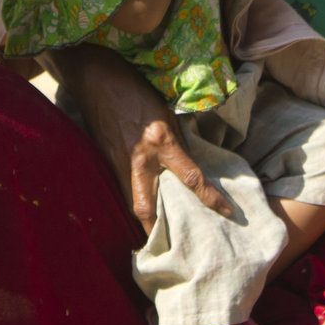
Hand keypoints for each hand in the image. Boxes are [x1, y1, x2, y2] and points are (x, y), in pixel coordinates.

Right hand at [40, 45, 230, 231]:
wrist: (96, 78)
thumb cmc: (135, 89)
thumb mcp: (166, 112)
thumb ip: (177, 141)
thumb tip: (188, 163)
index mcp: (160, 141)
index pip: (191, 177)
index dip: (211, 197)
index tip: (228, 213)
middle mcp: (139, 158)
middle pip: (146, 206)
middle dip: (158, 229)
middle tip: (174, 245)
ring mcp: (119, 162)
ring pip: (130, 202)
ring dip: (143, 220)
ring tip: (158, 235)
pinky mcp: (107, 160)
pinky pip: (122, 188)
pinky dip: (132, 200)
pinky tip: (142, 207)